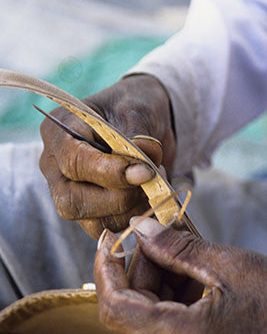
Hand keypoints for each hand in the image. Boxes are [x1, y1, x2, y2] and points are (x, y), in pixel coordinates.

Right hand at [40, 75, 174, 237]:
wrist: (144, 120)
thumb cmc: (134, 106)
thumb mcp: (137, 110)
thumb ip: (137, 138)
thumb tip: (141, 165)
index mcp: (58, 131)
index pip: (73, 161)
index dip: (109, 171)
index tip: (143, 171)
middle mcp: (56, 166)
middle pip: (71, 201)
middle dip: (117, 197)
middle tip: (147, 179)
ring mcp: (70, 191)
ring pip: (91, 221)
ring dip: (130, 208)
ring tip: (152, 181)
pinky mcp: (90, 209)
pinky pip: (107, 227)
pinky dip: (132, 217)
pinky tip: (146, 195)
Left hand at [94, 218, 266, 333]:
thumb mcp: (230, 265)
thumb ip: (177, 248)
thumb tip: (141, 229)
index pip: (116, 307)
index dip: (105, 270)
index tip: (108, 240)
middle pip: (134, 309)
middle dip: (143, 268)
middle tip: (162, 238)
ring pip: (148, 318)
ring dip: (160, 282)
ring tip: (188, 258)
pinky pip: (166, 329)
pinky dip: (172, 299)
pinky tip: (194, 279)